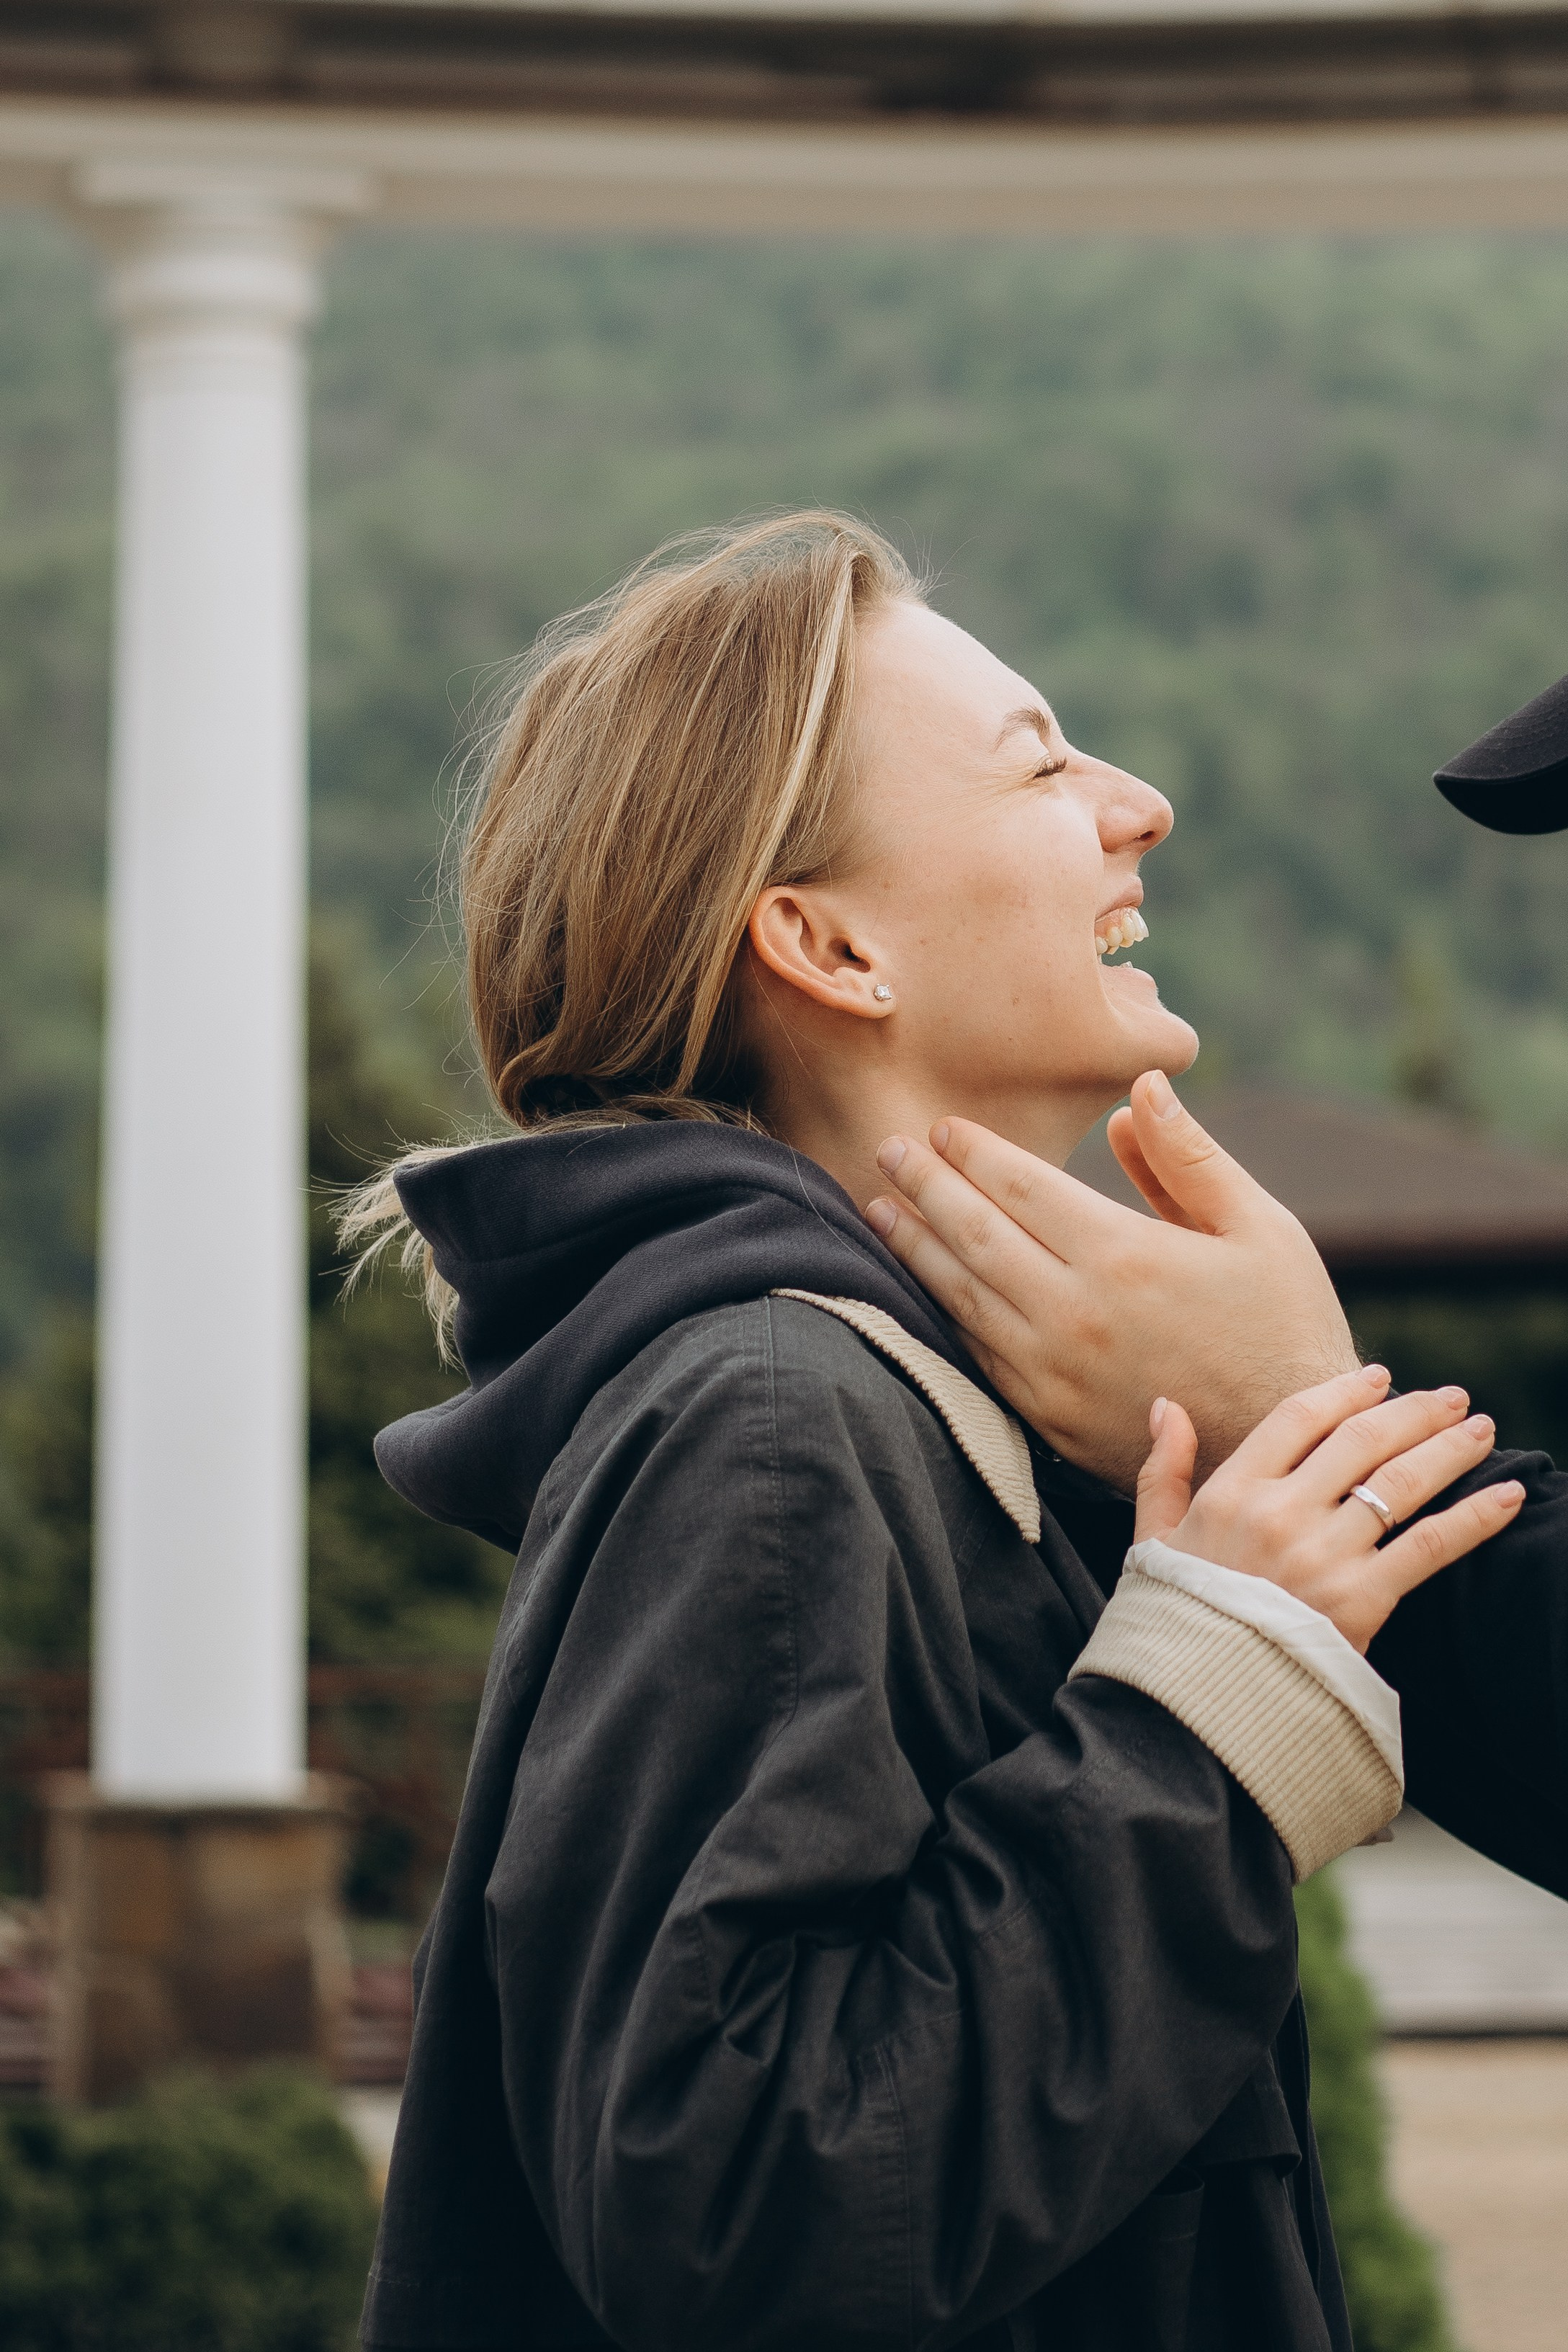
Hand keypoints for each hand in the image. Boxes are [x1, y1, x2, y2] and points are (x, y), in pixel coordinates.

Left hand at [865, 1072, 1357, 1491]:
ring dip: (913, 1246)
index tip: (944, 1126)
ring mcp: (1051, 1369)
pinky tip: (922, 1284)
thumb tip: (1139, 1090)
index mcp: (1124, 1255)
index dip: (975, 1152)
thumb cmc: (1282, 1326)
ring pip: (960, 1293)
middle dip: (924, 1185)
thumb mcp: (1260, 1228)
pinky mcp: (1044, 1415)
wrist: (1279, 1449)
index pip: (1021, 1185)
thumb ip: (1190, 1158)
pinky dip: (940, 1309)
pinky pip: (975, 1350)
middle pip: (973, 1233)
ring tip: (880, 1208)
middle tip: (888, 1149)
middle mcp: (1073, 1311)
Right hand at [1133, 1366, 1524, 1651]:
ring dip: (1450, 1449)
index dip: (1344, 1392)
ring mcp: (1324, 1555)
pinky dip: (1476, 1517)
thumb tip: (1166, 1406)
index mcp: (1232, 1493)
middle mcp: (1281, 1514)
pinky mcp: (1362, 1599)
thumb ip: (1163, 1469)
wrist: (1199, 1703)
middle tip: (1451, 1397)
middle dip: (1414, 1412)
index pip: (1299, 1418)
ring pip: (1401, 1481)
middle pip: (1361, 1440)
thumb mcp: (1154, 1538)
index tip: (1379, 1378)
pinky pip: (1431, 1545)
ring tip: (1480, 1429)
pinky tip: (1506, 1494)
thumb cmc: (1178, 1620)